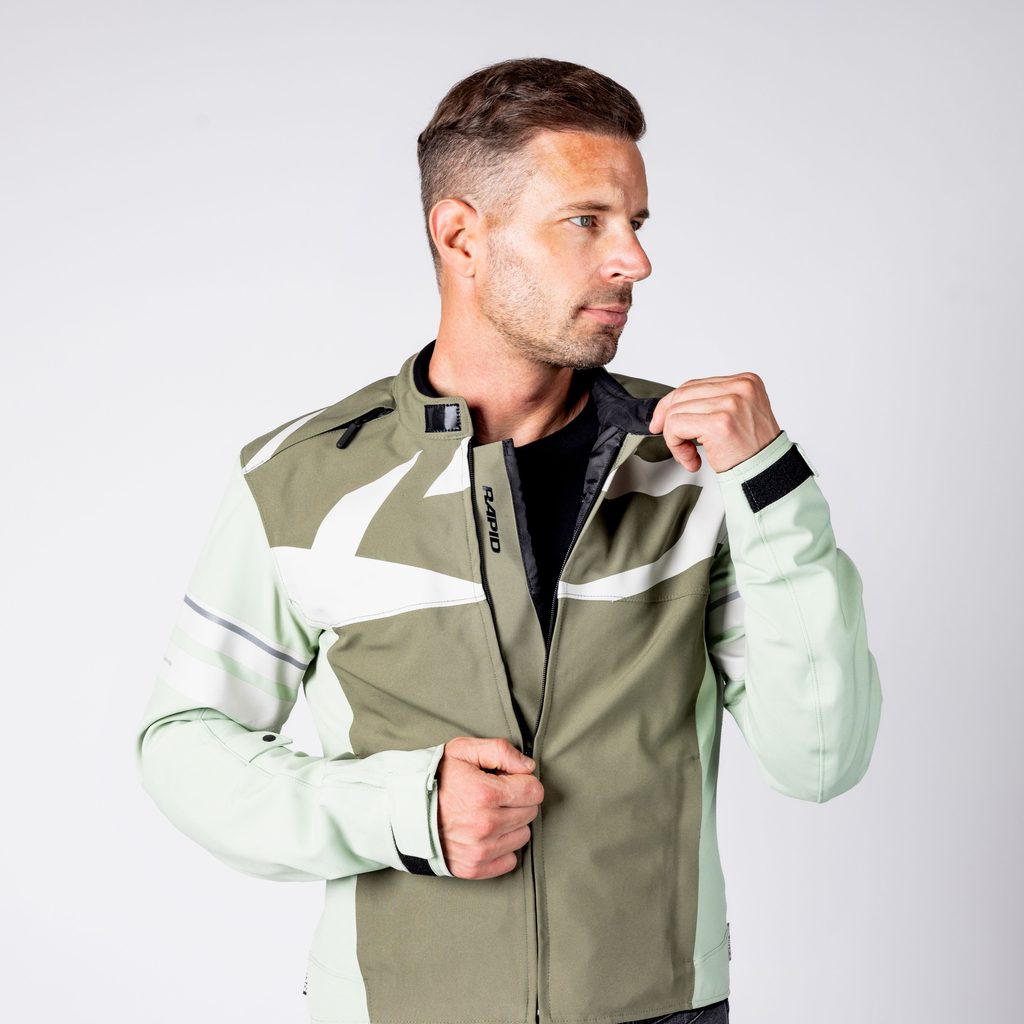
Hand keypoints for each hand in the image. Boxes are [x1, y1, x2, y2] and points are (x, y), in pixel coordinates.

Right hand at [436, 737, 543, 879]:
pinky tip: (487, 834)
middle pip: (530, 813)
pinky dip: (503, 848)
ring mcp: (480, 850)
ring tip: (489, 813)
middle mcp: (485, 825)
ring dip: (512, 824)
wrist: (403, 810)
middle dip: (518, 801)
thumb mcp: (463, 750)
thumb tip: (529, 767)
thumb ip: (500, 751)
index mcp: (485, 794)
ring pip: (522, 836)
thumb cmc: (435, 778)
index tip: (508, 780)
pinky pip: (510, 860)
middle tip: (496, 795)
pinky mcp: (473, 868)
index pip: (534, 791)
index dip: (524, 782)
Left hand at [648, 372, 782, 472]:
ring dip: (675, 438)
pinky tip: (691, 458)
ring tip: (690, 455)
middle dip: (669, 421)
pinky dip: (676, 445)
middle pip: (682, 395)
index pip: (694, 385)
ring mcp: (731, 403)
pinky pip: (677, 426)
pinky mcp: (719, 423)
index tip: (662, 422)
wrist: (767, 473)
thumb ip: (710, 404)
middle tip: (676, 444)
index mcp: (745, 382)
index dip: (672, 404)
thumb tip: (671, 406)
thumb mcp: (734, 416)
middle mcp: (740, 388)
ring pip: (676, 412)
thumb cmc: (751, 450)